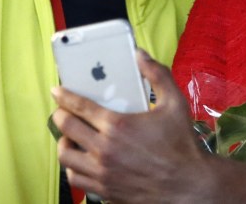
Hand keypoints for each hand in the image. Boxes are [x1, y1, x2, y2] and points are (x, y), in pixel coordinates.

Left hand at [50, 51, 208, 202]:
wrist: (189, 185)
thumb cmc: (182, 144)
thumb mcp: (175, 103)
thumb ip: (157, 75)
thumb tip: (140, 55)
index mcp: (118, 126)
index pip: (79, 106)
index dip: (64, 96)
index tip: (56, 91)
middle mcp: (105, 150)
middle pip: (66, 128)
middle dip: (60, 115)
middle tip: (62, 111)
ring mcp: (103, 173)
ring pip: (65, 156)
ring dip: (63, 142)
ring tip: (70, 136)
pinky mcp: (105, 191)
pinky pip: (75, 178)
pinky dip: (73, 167)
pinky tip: (81, 159)